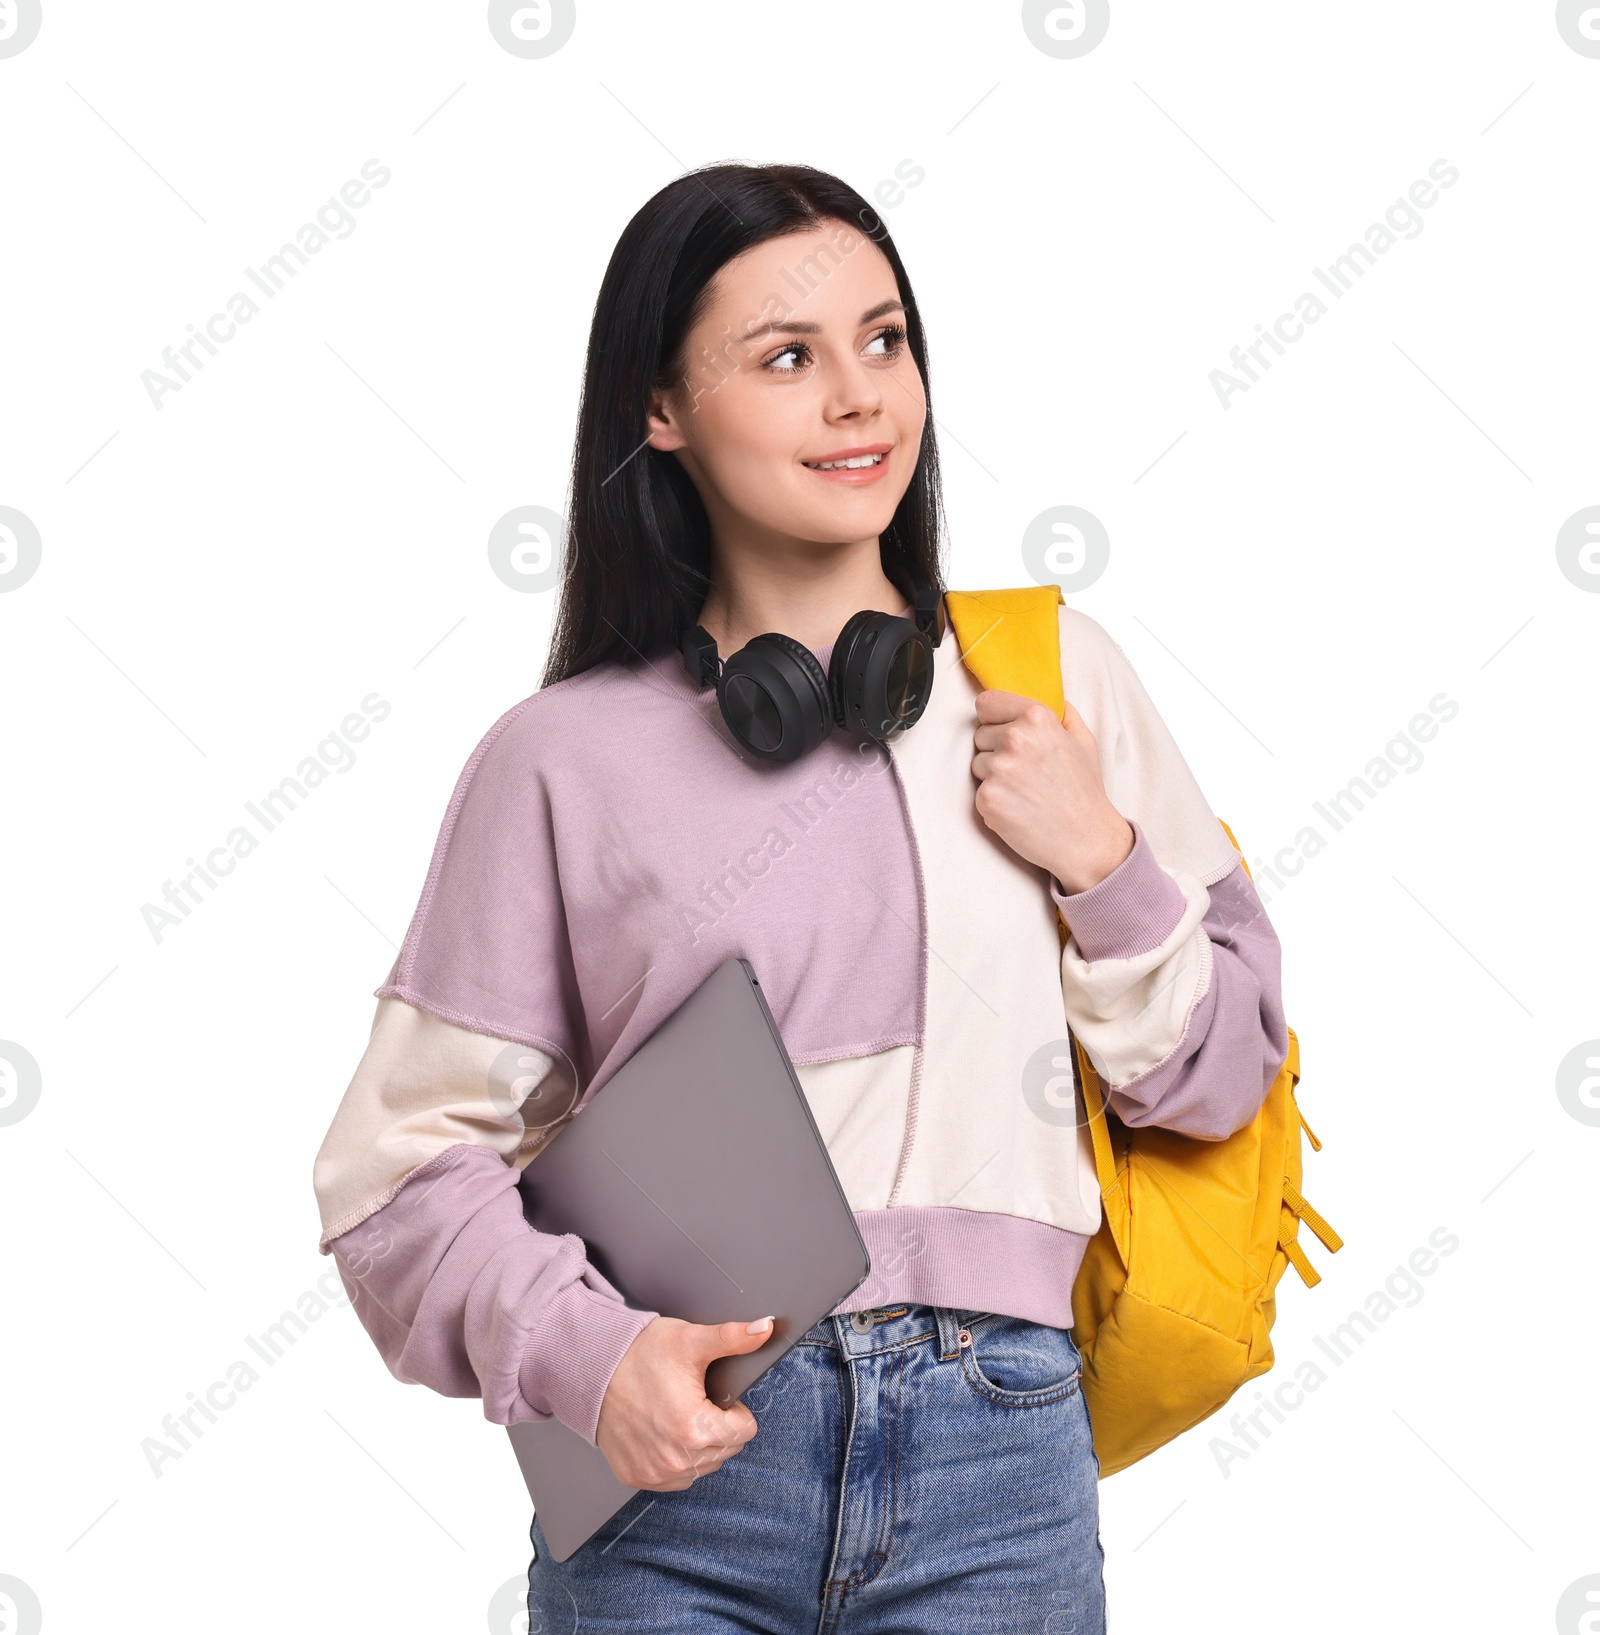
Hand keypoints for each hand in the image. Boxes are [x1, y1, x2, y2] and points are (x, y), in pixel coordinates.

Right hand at [595, 1314, 772, 1490]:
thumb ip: (732, 1338)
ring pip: (703, 1466)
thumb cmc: (640, 1355)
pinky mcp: (637, 1477)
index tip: (713, 1395)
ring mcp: (655, 1473)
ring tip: (677, 1413)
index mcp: (694, 1429)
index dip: (733, 1409)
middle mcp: (676, 1460)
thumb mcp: (690, 1341)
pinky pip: (674, 1477)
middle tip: (693, 1400)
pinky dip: (675, 1458)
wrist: (593, 1368)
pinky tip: (662, 1432)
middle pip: (726, 1450)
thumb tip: (764, 1328)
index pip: (744, 1431)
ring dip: (699, 1446)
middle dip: (718, 1426)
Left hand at [970, 689, 1133, 893]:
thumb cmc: (1084, 792)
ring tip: (1024, 791)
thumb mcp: (1083, 741)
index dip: (994, 719)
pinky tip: (1018, 808)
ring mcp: (999, 769)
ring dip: (994, 776)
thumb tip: (1051, 697)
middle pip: (980, 735)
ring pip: (977, 764)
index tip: (1004, 731)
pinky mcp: (987, 798)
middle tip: (1026, 771)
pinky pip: (978, 791)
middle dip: (996, 750)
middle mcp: (1015, 739)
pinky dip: (993, 801)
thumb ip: (1063, 713)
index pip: (986, 703)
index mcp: (1037, 718)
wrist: (1085, 839)